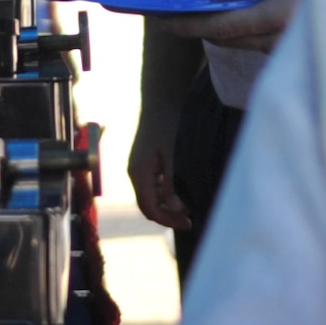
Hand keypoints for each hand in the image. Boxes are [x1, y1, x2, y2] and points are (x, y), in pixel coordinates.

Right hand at [128, 102, 191, 230]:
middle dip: (167, 216)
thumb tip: (178, 210)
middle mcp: (134, 173)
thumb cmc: (169, 126)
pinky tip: (180, 191)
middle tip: (191, 220)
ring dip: (166, 206)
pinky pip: (151, 187)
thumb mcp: (174, 155)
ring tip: (189, 205)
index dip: (169, 220)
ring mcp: (137, 168)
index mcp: (139, 173)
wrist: (160, 101)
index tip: (190, 223)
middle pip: (147, 206)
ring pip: (149, 197)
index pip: (150, 208)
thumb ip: (174, 183)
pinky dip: (164, 195)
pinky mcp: (143, 163)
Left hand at [162, 0, 304, 52]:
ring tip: (191, 10)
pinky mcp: (295, 53)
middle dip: (195, 26)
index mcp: (280, 18)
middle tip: (168, 11)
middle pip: (226, 38)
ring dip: (215, 28)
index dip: (186, 23)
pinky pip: (257, 43)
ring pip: (241, 42)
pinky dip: (237, 30)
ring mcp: (290, 52)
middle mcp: (282, 42)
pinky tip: (228, 13)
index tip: (159, 17)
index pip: (221, 27)